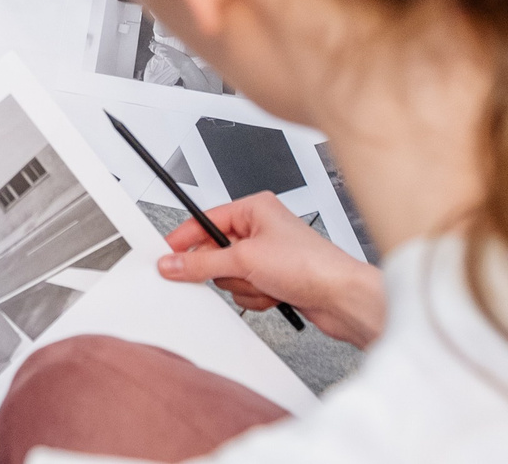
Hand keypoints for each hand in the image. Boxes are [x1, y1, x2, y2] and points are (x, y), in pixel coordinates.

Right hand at [157, 193, 385, 346]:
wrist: (342, 298)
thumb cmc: (311, 264)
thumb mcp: (246, 260)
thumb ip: (203, 263)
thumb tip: (174, 262)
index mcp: (255, 209)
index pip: (205, 220)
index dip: (184, 239)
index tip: (165, 254)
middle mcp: (261, 229)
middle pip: (216, 252)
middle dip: (228, 270)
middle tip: (237, 273)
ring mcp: (268, 256)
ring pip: (229, 276)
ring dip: (244, 286)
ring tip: (265, 283)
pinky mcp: (274, 280)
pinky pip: (246, 291)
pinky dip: (256, 298)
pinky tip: (275, 294)